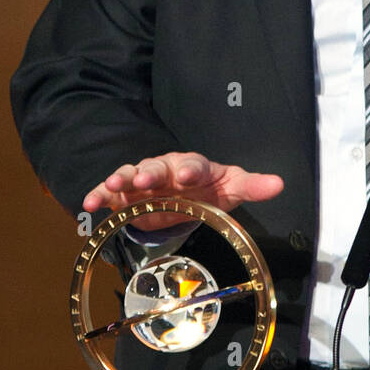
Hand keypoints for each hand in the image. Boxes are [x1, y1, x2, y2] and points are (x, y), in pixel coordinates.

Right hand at [82, 152, 283, 231]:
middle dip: (150, 172)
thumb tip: (279, 184)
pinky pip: (110, 194)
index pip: (193, 164)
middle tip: (144, 178)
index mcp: (193, 166)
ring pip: (130, 175)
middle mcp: (166, 169)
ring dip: (121, 179)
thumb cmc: (208, 188)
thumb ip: (253, 186)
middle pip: (157, 167)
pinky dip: (99, 196)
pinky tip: (89, 205)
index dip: (190, 170)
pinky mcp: (126, 196)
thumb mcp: (232, 187)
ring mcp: (143, 181)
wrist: (184, 194)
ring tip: (112, 185)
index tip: (188, 176)